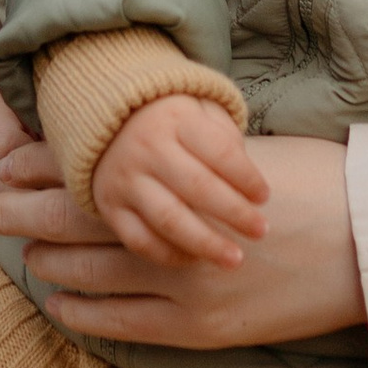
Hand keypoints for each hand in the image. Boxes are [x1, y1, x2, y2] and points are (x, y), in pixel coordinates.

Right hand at [0, 61, 60, 241]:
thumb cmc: (10, 103)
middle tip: (63, 207)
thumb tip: (72, 165)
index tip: (73, 179)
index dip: (42, 166)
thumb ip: (45, 120)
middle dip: (27, 199)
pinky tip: (11, 208)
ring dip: (13, 215)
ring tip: (43, 207)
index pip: (4, 147)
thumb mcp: (26, 97)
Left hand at [0, 136, 361, 348]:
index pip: (83, 174)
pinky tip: (59, 301)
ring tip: (23, 251)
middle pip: (69, 224)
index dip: (36, 172)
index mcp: (179, 180)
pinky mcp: (199, 328)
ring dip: (45, 262)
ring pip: (85, 275)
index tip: (3, 166)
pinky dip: (80, 311)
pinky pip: (119, 325)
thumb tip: (126, 152)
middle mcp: (170, 232)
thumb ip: (179, 158)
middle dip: (20, 217)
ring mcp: (182, 285)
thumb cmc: (316, 180)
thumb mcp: (238, 151)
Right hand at [89, 95, 269, 270]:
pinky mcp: (109, 206)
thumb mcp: (199, 108)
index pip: (220, 152)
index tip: (264, 197)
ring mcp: (125, 179)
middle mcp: (147, 149)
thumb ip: (224, 136)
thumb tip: (248, 182)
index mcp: (176, 119)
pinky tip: (195, 259)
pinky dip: (168, 255)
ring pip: (169, 219)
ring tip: (234, 259)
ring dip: (206, 244)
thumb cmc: (169, 118)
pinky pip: (139, 239)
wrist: (104, 118)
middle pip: (198, 187)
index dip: (247, 177)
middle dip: (234, 213)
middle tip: (260, 231)